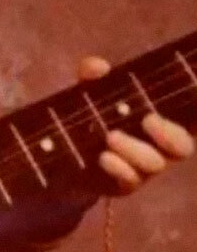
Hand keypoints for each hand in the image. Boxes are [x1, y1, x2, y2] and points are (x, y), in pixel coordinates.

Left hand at [78, 56, 193, 192]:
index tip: (196, 95)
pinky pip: (131, 181)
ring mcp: (145, 168)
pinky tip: (104, 158)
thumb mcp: (92, 92)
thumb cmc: (94, 114)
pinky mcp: (125, 184)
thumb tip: (98, 67)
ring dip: (135, 149)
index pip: (192, 113)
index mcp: (164, 119)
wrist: (67, 154)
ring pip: (155, 164)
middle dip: (168, 134)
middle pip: (183, 146)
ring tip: (111, 136)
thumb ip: (94, 78)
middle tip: (148, 120)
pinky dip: (119, 168)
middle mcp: (162, 146)